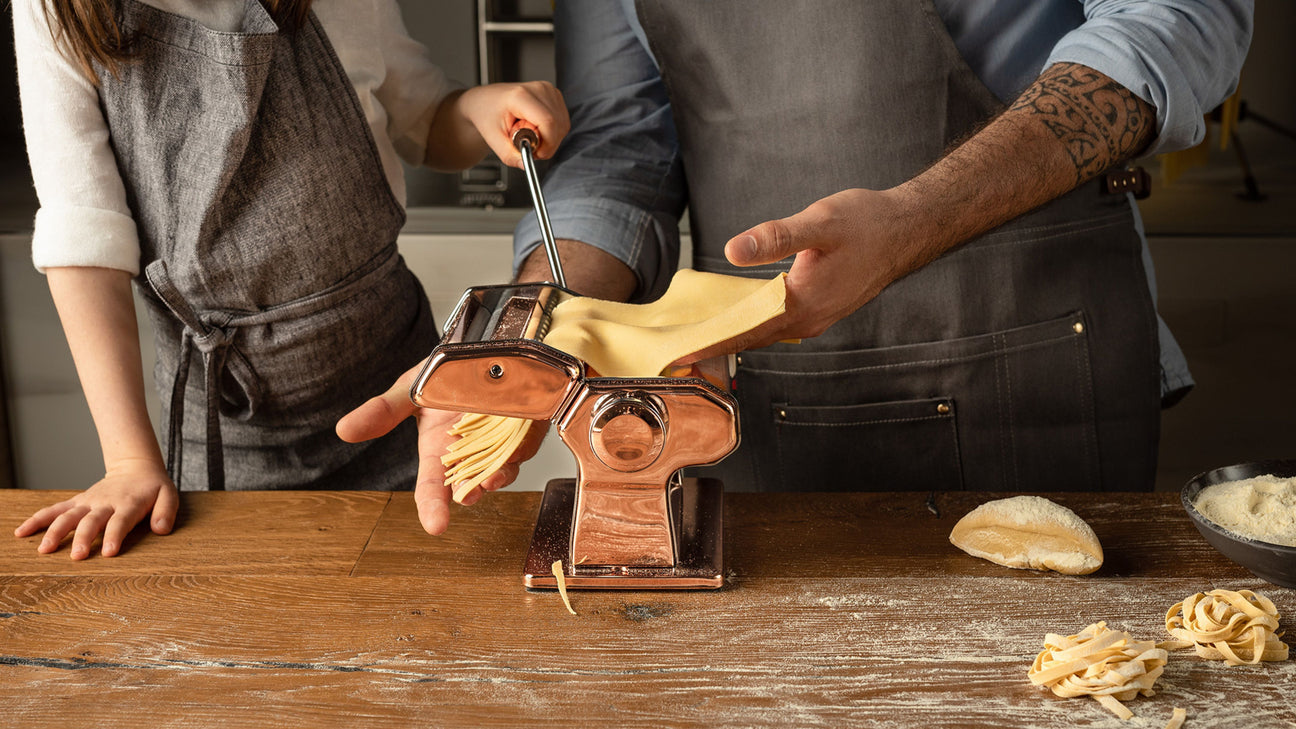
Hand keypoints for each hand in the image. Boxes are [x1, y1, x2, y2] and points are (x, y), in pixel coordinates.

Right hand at [13, 458, 177, 558]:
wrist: (135, 467)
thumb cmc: (153, 487)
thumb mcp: (169, 495)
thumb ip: (166, 512)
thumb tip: (161, 530)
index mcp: (128, 503)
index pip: (120, 521)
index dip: (114, 536)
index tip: (107, 553)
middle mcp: (105, 503)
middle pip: (91, 521)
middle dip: (83, 538)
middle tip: (76, 556)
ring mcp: (88, 502)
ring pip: (68, 516)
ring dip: (55, 531)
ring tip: (43, 549)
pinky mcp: (78, 502)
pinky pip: (54, 510)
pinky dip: (37, 520)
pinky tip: (21, 532)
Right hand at [336, 363, 547, 535]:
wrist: (479, 348)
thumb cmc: (443, 376)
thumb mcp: (408, 391)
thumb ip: (382, 412)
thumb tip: (344, 430)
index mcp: (439, 452)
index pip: (434, 488)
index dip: (433, 507)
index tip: (434, 525)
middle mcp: (472, 454)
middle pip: (471, 484)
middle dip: (470, 493)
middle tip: (467, 496)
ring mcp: (501, 443)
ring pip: (503, 469)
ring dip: (498, 475)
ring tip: (492, 475)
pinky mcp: (527, 428)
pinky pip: (527, 443)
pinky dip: (522, 447)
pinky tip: (515, 445)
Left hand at [458, 80, 569, 167]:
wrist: (484, 100)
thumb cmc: (487, 114)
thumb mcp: (492, 138)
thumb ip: (508, 155)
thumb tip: (525, 165)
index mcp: (520, 96)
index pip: (548, 121)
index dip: (547, 143)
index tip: (536, 153)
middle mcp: (538, 89)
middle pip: (558, 124)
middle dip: (548, 144)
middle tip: (529, 146)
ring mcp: (548, 90)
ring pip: (563, 124)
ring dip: (551, 138)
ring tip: (530, 135)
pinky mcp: (553, 94)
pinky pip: (562, 120)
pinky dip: (553, 131)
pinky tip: (537, 128)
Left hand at [678, 187, 929, 363]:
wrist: (906, 229)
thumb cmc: (866, 223)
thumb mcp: (818, 222)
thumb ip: (774, 237)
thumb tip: (734, 250)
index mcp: (802, 303)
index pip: (746, 330)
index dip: (712, 342)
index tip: (681, 355)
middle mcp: (808, 318)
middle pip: (753, 339)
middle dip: (717, 345)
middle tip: (681, 353)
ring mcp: (817, 317)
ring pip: (767, 333)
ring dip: (736, 337)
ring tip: (703, 340)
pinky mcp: (822, 308)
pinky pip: (780, 324)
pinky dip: (756, 325)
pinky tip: (743, 318)